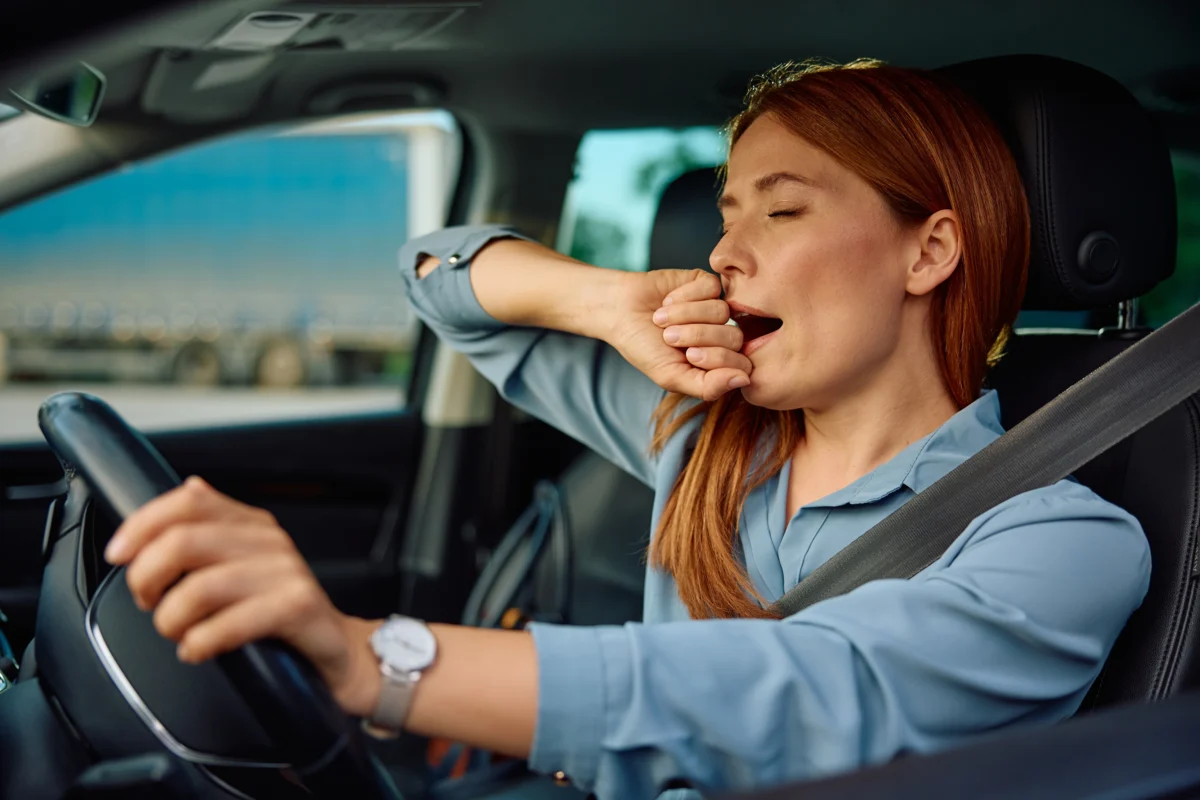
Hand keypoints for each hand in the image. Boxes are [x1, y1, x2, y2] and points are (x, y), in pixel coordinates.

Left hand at [104, 477, 382, 717]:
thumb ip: (214, 529)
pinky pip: (231, 623)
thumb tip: (188, 487)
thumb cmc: (280, 611)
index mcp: (251, 523)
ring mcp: (286, 572)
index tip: (119, 555)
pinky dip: (200, 642)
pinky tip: (197, 650)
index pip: (188, 501)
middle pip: (184, 541)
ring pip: (201, 587)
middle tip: (149, 603)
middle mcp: (269, 540)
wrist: (335, 649)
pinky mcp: (298, 606)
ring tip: (176, 633)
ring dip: (171, 619)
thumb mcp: (244, 564)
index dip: (143, 523)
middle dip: (147, 577)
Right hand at [609, 270, 752, 400]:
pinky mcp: (706, 284)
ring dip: (686, 314)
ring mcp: (715, 308)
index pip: (742, 365)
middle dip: (698, 336)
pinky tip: (668, 300)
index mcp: (717, 362)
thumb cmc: (644, 347)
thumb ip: (708, 386)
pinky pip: (711, 288)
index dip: (718, 359)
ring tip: (661, 319)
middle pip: (735, 337)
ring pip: (721, 311)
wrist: (620, 312)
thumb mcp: (671, 376)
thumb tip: (745, 380)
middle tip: (669, 337)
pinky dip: (685, 295)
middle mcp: (721, 335)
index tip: (689, 355)